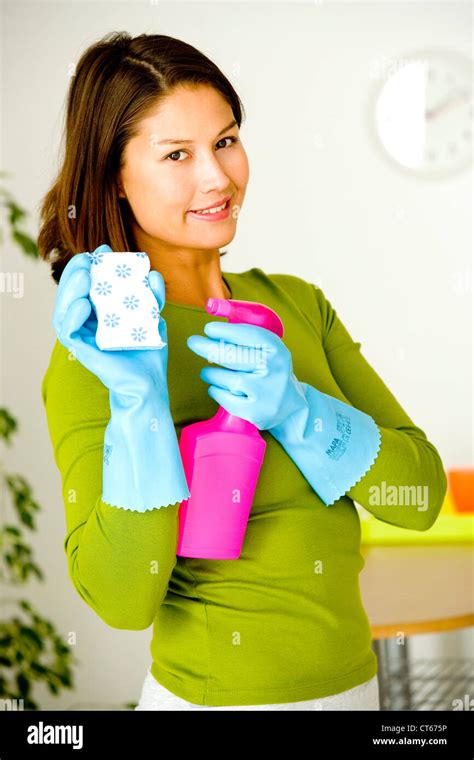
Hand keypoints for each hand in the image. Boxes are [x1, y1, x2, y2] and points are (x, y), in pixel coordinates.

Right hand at [53, 244, 169, 403]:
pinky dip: (73, 315)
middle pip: (72, 293)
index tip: (103, 250)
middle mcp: (87, 321)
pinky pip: (68, 330)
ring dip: (70, 289)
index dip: (92, 265)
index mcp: (99, 311)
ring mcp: (82, 335)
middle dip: (76, 272)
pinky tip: (83, 304)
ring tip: (83, 275)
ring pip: (65, 309)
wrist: (149, 381)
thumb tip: (152, 273)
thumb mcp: (153, 318)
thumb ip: (152, 297)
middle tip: (87, 258)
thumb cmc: (148, 351)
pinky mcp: (81, 350)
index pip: (89, 284)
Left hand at [186, 321, 307, 429]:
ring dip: (211, 373)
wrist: (291, 406)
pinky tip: (216, 388)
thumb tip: (211, 331)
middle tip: (193, 342)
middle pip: (233, 356)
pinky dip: (216, 391)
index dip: (224, 331)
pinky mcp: (255, 411)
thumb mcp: (268, 350)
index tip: (208, 329)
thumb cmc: (270, 371)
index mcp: (276, 350)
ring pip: (226, 378)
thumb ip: (246, 339)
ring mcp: (265, 392)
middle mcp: (273, 369)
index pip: (248, 336)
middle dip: (207, 347)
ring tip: (208, 372)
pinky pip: (225, 398)